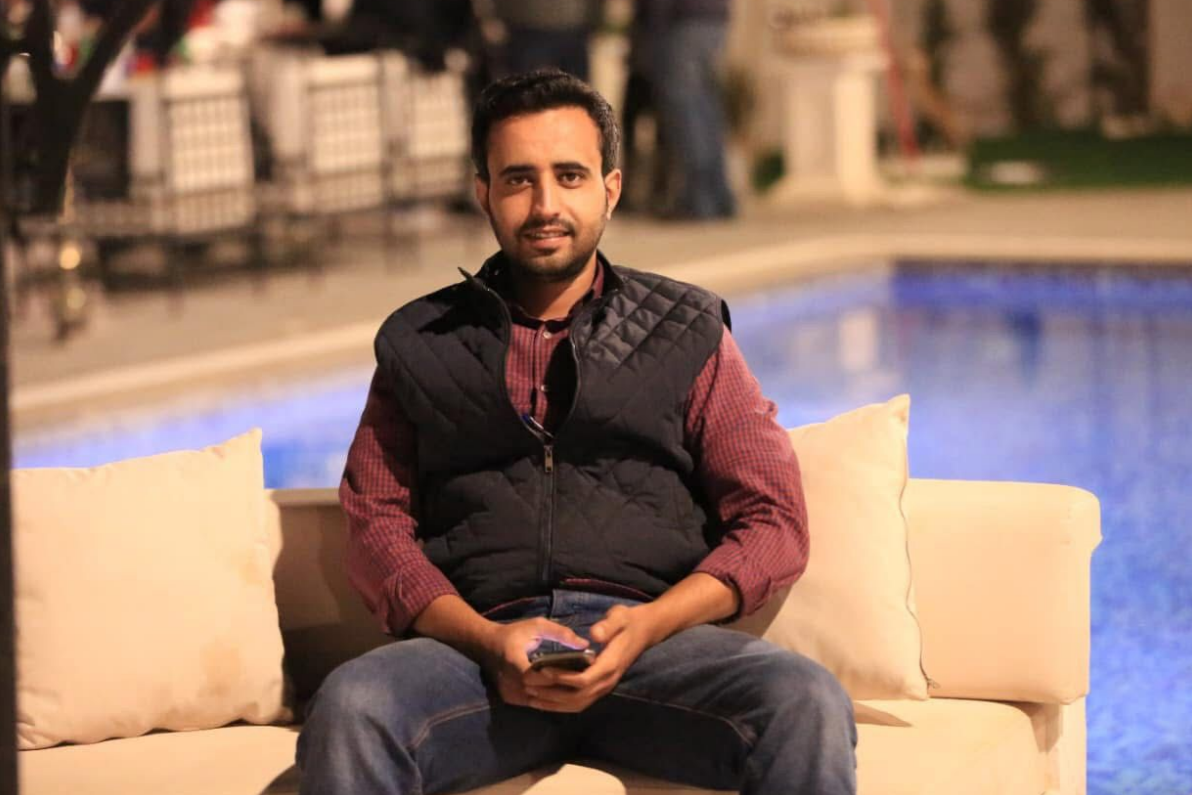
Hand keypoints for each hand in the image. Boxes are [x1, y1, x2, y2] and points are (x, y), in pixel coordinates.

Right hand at [481, 618, 589, 706]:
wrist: (486, 645)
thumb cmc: (513, 634)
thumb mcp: (536, 625)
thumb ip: (560, 633)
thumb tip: (584, 644)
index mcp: (513, 660)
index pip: (535, 675)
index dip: (555, 676)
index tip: (575, 672)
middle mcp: (508, 680)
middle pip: (539, 691)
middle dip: (560, 688)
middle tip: (582, 684)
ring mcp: (507, 692)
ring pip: (537, 701)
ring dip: (556, 697)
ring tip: (576, 690)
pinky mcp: (509, 699)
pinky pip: (532, 703)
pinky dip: (547, 700)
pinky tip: (562, 695)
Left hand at [521, 604, 658, 712]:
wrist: (645, 631)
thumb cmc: (629, 621)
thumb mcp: (620, 616)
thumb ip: (607, 626)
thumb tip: (594, 635)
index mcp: (610, 665)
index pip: (583, 680)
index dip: (561, 678)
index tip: (542, 670)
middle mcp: (607, 681)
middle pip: (577, 697)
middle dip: (551, 694)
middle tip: (529, 686)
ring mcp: (605, 687)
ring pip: (578, 704)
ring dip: (554, 704)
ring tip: (531, 697)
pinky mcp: (602, 687)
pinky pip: (581, 703)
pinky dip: (562, 705)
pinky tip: (546, 701)